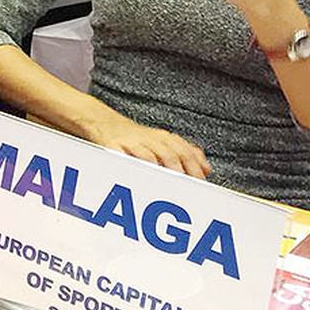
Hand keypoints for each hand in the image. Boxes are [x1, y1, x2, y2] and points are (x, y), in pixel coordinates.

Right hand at [81, 112, 210, 177]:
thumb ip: (185, 152)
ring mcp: (133, 142)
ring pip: (153, 156)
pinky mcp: (115, 146)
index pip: (186, 151)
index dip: (195, 167)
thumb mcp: (162, 141)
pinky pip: (127, 156)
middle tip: (189, 188)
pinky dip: (139, 165)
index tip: (202, 183)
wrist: (103, 122)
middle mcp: (151, 139)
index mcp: (165, 138)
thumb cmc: (135, 138)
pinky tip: (145, 177)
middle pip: (172, 154)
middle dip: (182, 171)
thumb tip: (207, 169)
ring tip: (172, 185)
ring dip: (164, 170)